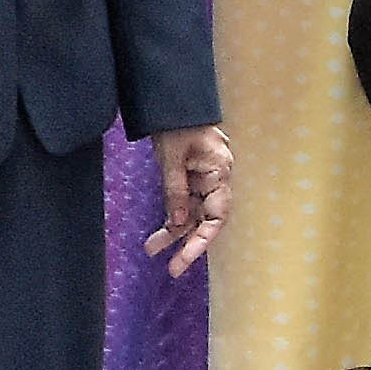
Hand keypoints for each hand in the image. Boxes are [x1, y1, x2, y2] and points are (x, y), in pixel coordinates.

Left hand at [150, 126, 232, 273]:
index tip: (186, 258)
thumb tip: (178, 222)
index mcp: (219, 171)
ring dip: (174, 232)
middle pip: (206, 219)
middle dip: (188, 243)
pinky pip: (184, 204)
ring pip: (193, 214)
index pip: (217, 214)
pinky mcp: (191, 178)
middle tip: (172, 268)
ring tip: (151, 250)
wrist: (172, 100)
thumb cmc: (177, 122)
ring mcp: (204, 180)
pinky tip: (158, 235)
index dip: (203, 239)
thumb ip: (175, 189)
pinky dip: (172, 218)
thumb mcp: (172, 156)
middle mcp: (216, 179)